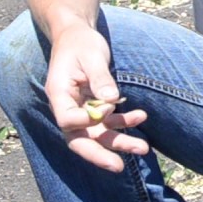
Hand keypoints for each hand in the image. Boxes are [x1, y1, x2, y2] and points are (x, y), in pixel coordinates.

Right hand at [45, 24, 148, 171]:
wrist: (77, 35)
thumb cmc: (81, 43)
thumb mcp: (91, 55)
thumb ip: (100, 78)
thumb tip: (111, 100)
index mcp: (59, 94)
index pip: (68, 119)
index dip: (87, 120)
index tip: (108, 108)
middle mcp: (67, 107)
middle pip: (79, 138)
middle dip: (99, 154)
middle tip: (118, 166)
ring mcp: (80, 110)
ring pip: (97, 134)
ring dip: (120, 142)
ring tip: (144, 149)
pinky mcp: (93, 108)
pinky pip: (108, 122)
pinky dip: (124, 123)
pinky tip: (141, 116)